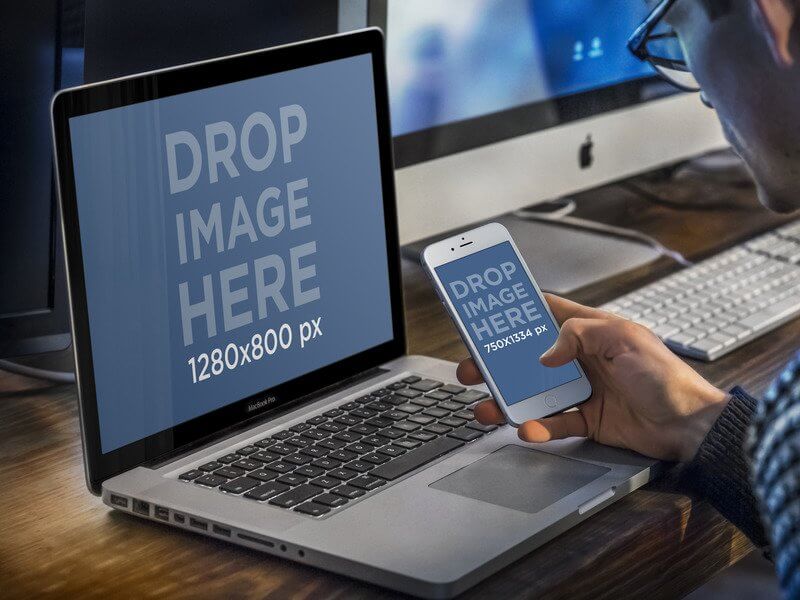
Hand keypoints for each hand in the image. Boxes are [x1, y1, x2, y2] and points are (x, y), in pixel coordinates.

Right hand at [457, 294, 729, 461]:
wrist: (691, 427)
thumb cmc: (666, 376)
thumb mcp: (623, 339)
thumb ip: (578, 335)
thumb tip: (543, 354)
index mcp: (590, 331)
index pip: (546, 312)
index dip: (517, 310)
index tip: (488, 312)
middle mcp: (581, 359)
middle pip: (528, 356)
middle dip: (497, 362)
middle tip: (472, 367)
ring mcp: (582, 390)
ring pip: (534, 392)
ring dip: (508, 398)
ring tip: (485, 407)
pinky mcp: (586, 419)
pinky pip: (554, 422)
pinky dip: (538, 427)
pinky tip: (527, 428)